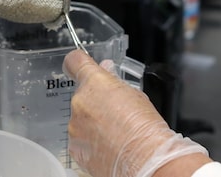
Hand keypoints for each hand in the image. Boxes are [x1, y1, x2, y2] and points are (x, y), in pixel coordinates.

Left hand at [64, 49, 209, 176]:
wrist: (146, 160)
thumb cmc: (145, 128)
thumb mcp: (135, 94)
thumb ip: (114, 82)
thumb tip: (106, 72)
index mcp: (94, 83)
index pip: (74, 61)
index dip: (77, 62)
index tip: (79, 66)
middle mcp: (79, 103)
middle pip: (81, 94)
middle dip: (94, 100)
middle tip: (113, 111)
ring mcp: (75, 127)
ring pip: (80, 118)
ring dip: (92, 122)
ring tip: (114, 132)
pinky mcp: (75, 148)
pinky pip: (79, 138)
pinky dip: (90, 141)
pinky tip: (108, 145)